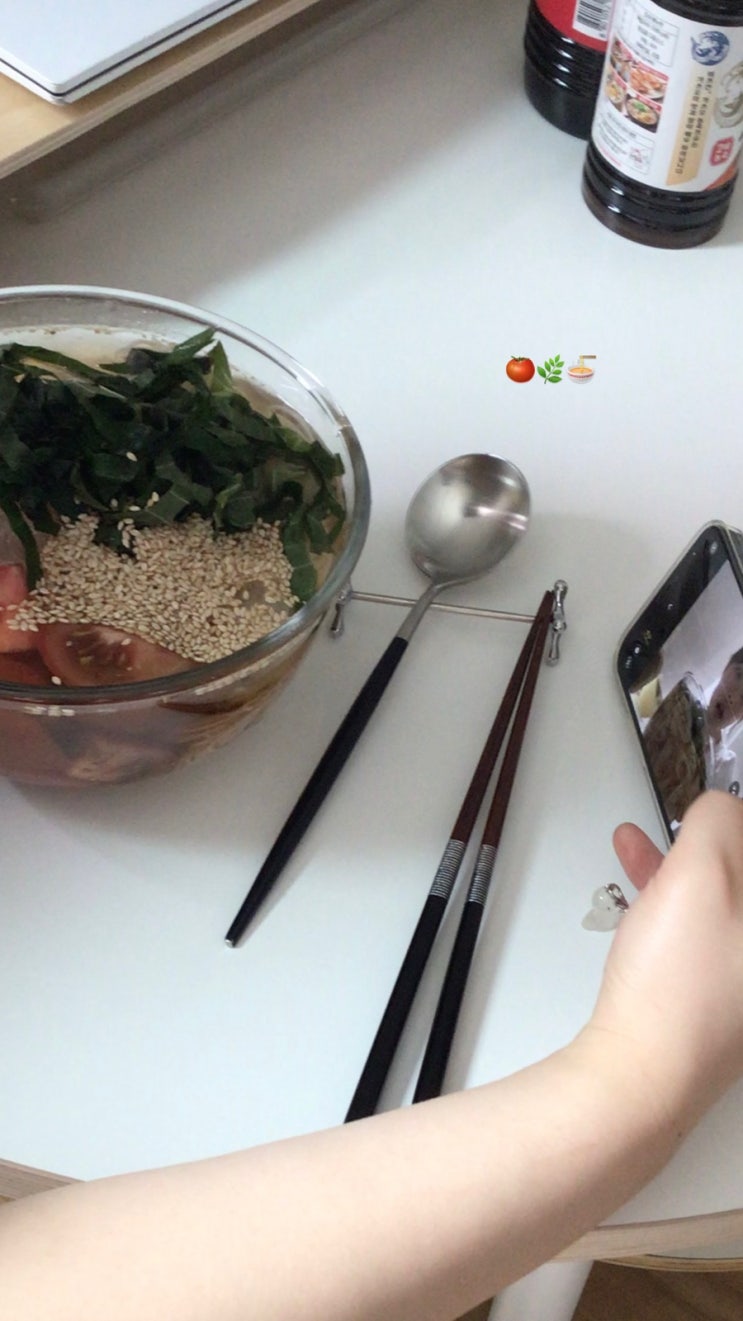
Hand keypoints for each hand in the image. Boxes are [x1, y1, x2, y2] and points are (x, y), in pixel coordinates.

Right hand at [585, 791, 742, 1127]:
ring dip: (689, 867)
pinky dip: (678, 902)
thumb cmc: (676, 991)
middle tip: (689, 823)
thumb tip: (721, 807)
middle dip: (716, 845)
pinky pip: (708, 932)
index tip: (715, 813)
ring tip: (639, 845)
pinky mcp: (724, 1000)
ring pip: (727, 906)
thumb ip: (717, 823)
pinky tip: (640, 889)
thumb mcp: (700, 873)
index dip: (736, 827)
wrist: (641, 1072)